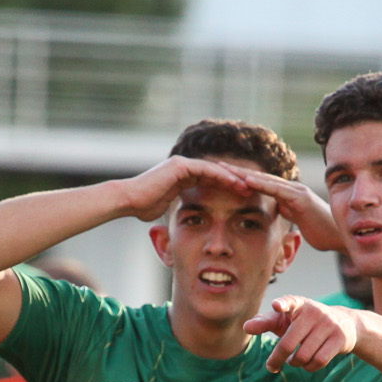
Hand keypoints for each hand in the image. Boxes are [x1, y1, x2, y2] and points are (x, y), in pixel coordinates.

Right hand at [115, 156, 239, 221]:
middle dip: (235, 181)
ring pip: (215, 169)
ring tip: (250, 186)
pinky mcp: (182, 166)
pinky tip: (236, 184)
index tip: (242, 197)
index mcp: (182, 177)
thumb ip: (174, 206)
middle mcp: (184, 167)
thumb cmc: (141, 207)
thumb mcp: (164, 207)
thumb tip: (179, 217)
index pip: (211, 180)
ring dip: (233, 178)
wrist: (128, 200)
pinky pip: (208, 170)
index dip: (227, 188)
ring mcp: (183, 164)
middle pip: (216, 172)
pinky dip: (223, 177)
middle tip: (253, 189)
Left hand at [214, 165, 342, 250]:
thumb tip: (276, 210)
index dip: (241, 179)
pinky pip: (277, 190)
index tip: (221, 175)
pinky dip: (261, 184)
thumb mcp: (297, 221)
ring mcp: (296, 192)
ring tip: (225, 169)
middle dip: (237, 171)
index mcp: (287, 195)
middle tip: (215, 165)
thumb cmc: (321, 231)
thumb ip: (286, 212)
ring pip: (265, 180)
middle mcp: (291, 189)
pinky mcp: (300, 199)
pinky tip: (246, 181)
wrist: (340, 237)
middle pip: (259, 177)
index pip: (260, 184)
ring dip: (244, 174)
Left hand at [245, 296, 363, 372]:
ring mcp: (329, 325)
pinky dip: (308, 367)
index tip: (276, 306)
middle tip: (271, 367)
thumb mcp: (285, 319)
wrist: (344, 323)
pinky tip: (306, 364)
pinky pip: (318, 361)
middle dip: (276, 359)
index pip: (290, 301)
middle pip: (288, 343)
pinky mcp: (339, 338)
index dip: (283, 304)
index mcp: (298, 304)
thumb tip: (246, 327)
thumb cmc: (304, 323)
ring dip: (294, 363)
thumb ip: (265, 322)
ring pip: (303, 356)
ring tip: (293, 359)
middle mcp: (314, 312)